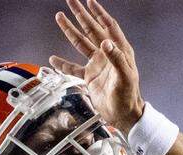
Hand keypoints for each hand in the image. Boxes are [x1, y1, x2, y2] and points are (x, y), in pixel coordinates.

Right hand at [50, 0, 144, 133]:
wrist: (124, 114)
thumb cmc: (129, 96)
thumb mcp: (125, 76)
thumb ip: (116, 58)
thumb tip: (105, 42)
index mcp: (119, 51)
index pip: (108, 26)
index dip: (99, 13)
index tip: (90, 2)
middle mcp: (107, 55)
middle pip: (92, 29)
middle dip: (81, 14)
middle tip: (71, 0)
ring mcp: (97, 65)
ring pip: (81, 43)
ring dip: (70, 30)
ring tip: (59, 17)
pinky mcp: (90, 77)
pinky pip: (73, 67)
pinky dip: (63, 64)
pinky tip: (53, 59)